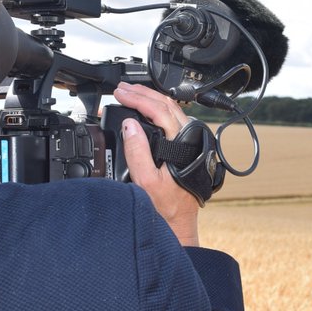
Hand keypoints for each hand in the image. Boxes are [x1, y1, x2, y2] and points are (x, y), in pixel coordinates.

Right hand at [112, 83, 200, 246]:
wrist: (180, 221)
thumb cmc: (166, 205)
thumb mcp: (145, 181)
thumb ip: (137, 152)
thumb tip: (130, 125)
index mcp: (182, 142)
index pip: (159, 110)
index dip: (137, 98)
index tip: (120, 93)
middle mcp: (190, 137)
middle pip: (166, 104)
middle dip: (142, 93)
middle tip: (121, 89)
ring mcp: (191, 139)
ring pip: (171, 109)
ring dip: (150, 98)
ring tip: (130, 94)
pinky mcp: (188, 144)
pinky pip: (172, 118)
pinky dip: (156, 109)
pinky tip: (145, 109)